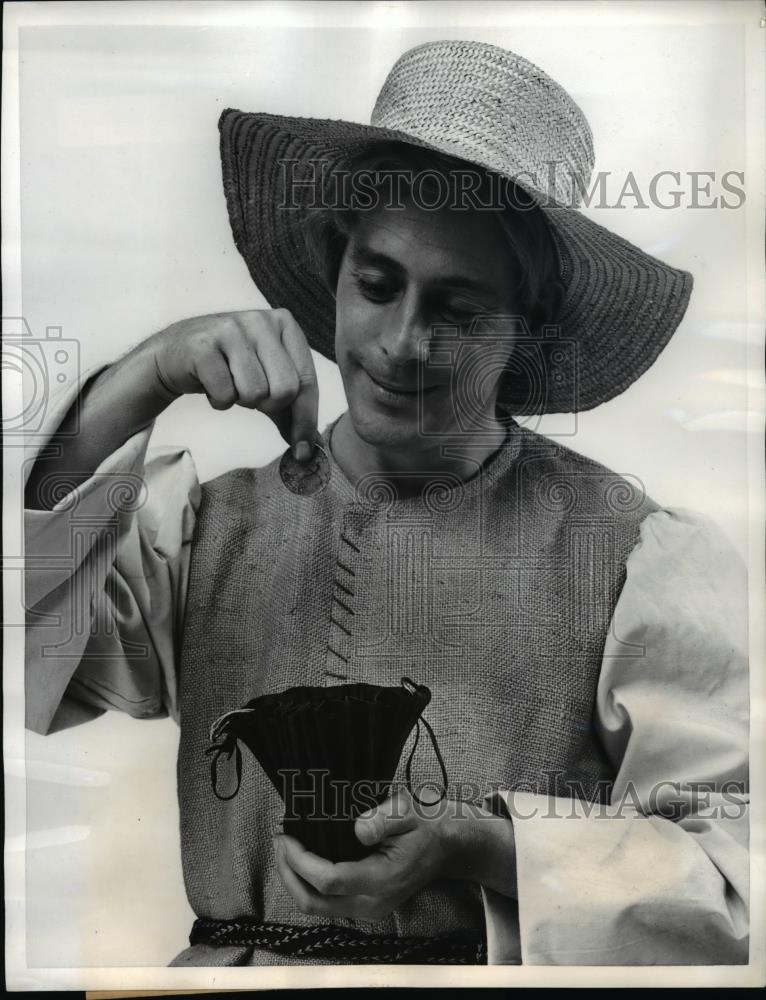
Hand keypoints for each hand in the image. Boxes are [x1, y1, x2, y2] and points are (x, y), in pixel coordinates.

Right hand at [149, 308, 318, 459]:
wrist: (173, 356)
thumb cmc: (228, 368)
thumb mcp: (267, 382)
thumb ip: (291, 411)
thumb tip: (307, 449)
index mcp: (283, 323)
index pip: (307, 379)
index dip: (306, 419)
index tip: (304, 450)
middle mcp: (260, 320)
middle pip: (285, 389)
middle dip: (269, 405)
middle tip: (252, 396)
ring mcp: (229, 329)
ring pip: (255, 393)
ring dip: (241, 400)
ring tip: (229, 383)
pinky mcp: (203, 346)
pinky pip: (226, 395)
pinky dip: (219, 401)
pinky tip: (209, 384)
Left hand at [273, 789, 517, 922]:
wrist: (449, 845)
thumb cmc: (428, 824)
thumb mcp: (409, 810)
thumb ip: (384, 819)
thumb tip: (358, 831)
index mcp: (382, 880)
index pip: (328, 880)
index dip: (300, 860)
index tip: (287, 836)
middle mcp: (373, 903)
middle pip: (314, 902)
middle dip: (288, 873)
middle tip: (280, 841)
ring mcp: (370, 909)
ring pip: (317, 908)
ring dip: (295, 880)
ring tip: (287, 849)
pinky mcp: (367, 906)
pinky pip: (327, 904)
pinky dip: (309, 885)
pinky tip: (304, 860)